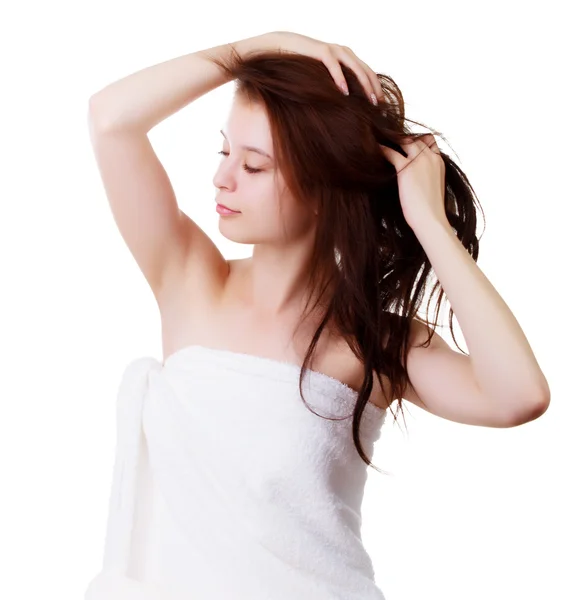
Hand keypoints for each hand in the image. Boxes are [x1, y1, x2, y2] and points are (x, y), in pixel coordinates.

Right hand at [257, 31, 383, 104]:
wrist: (284, 47)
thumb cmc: (304, 66)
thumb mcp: (324, 77)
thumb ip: (336, 85)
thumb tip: (346, 106)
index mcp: (348, 58)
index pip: (368, 73)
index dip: (376, 88)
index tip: (381, 106)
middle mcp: (344, 52)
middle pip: (366, 71)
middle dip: (375, 89)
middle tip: (380, 106)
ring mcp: (334, 50)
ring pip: (355, 68)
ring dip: (364, 85)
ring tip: (370, 101)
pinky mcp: (321, 51)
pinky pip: (334, 66)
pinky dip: (341, 78)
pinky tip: (345, 92)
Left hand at [378, 134, 447, 230]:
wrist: (431, 219)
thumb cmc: (430, 210)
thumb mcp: (433, 188)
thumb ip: (427, 177)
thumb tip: (416, 179)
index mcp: (439, 163)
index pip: (429, 141)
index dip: (416, 140)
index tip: (405, 142)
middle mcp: (431, 158)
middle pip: (415, 137)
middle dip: (402, 137)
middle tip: (388, 137)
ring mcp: (419, 161)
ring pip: (404, 140)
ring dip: (392, 139)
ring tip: (380, 139)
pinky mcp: (406, 169)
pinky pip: (391, 153)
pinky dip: (382, 150)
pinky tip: (374, 149)